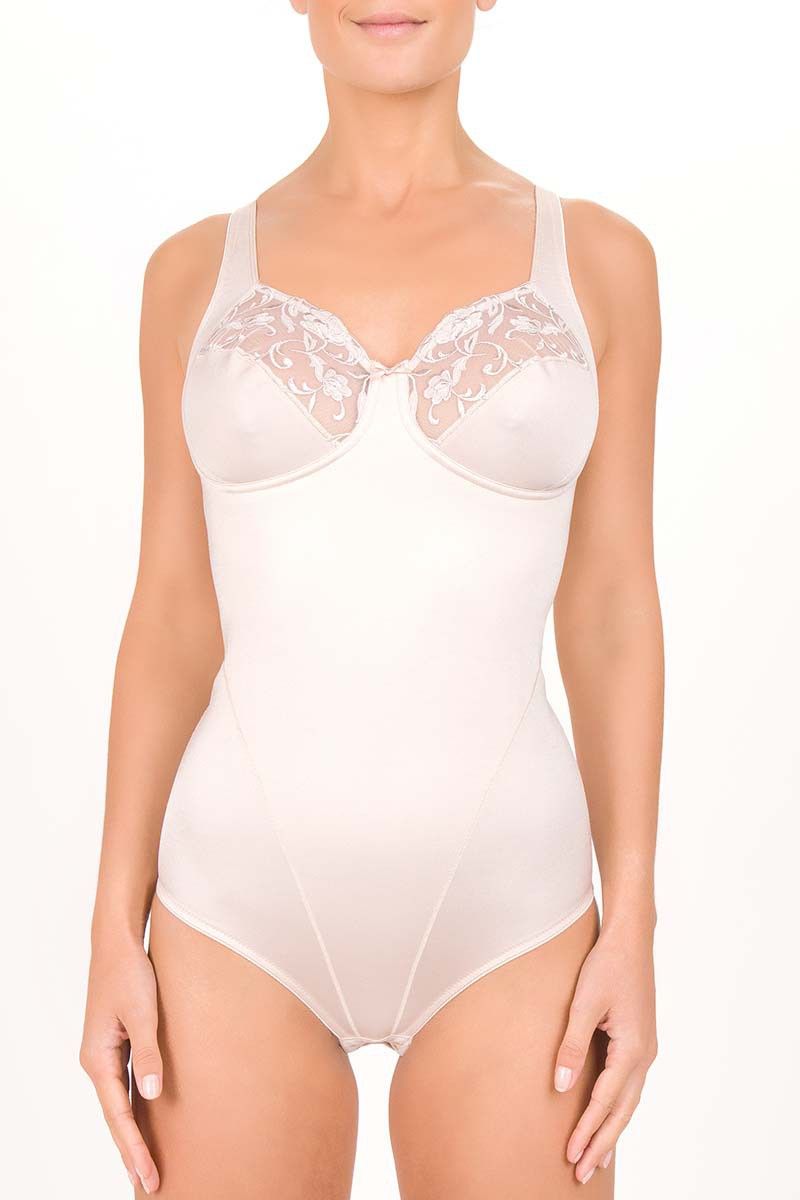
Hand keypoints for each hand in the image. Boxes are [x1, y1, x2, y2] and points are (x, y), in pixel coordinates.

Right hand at [80, 935, 162, 1193]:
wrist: (118, 941)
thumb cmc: (129, 972)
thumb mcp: (143, 1012)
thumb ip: (150, 1053)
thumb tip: (152, 1095)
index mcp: (98, 1058)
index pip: (117, 1115)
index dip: (134, 1148)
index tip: (148, 1176)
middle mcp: (98, 1060)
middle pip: (115, 1116)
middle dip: (131, 1151)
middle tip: (150, 1184)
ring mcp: (107, 1052)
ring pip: (120, 1102)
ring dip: (132, 1132)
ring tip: (146, 1163)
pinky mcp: (118, 1041)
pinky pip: (125, 1084)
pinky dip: (134, 1107)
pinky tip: (145, 1119)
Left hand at [554, 922, 656, 1183]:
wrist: (631, 939)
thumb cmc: (606, 965)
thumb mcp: (584, 1003)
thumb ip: (572, 1045)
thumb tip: (561, 1086)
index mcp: (632, 1049)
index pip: (605, 1101)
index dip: (587, 1130)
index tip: (570, 1156)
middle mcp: (644, 1055)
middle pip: (622, 1111)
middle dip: (601, 1143)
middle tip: (582, 1173)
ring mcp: (645, 1049)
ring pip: (628, 1102)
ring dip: (612, 1130)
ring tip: (597, 1158)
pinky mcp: (640, 1041)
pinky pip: (629, 1086)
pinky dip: (619, 1108)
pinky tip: (609, 1117)